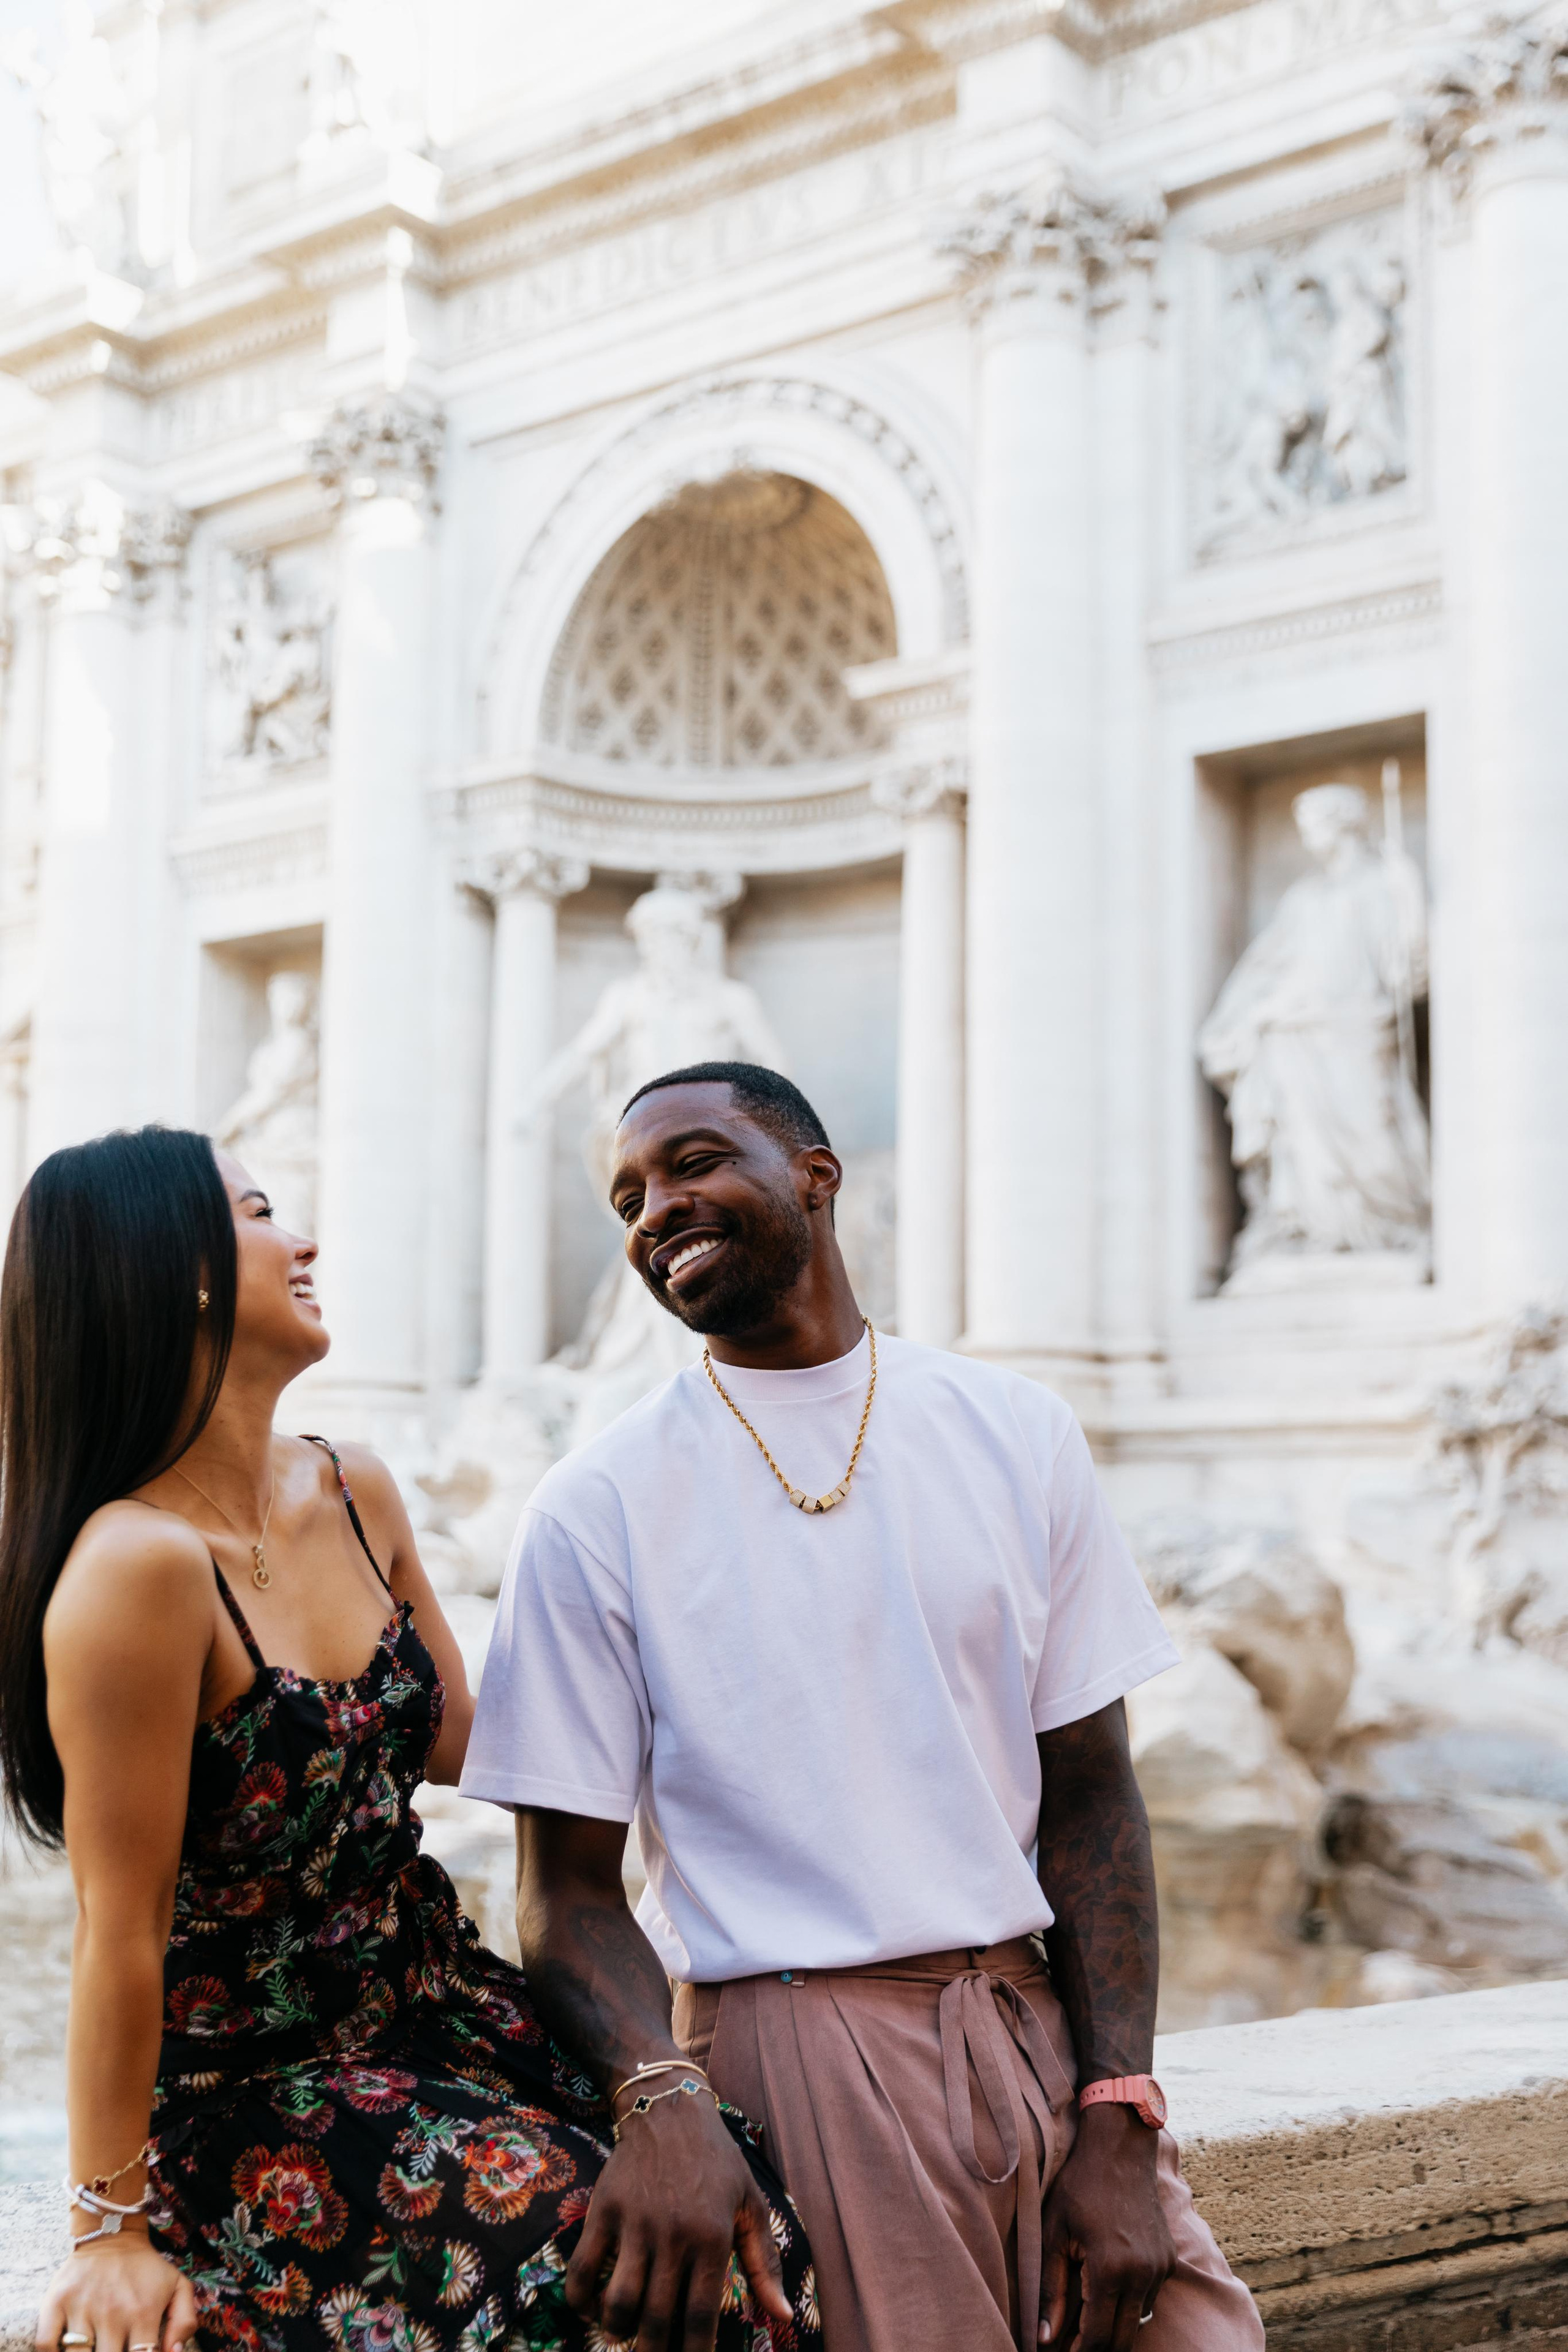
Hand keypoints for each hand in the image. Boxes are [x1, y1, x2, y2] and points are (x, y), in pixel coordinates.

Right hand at [36, 2230, 195, 2351]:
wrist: (112, 2233)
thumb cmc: (146, 2269)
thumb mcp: (178, 2286)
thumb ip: (184, 2322)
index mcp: (143, 2313)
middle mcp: (112, 2313)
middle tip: (112, 2351)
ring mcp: (82, 2308)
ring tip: (93, 2348)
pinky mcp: (56, 2302)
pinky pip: (45, 2344)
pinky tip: (64, 2350)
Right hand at [565, 2088, 791, 2351]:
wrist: (669, 2109)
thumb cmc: (717, 2160)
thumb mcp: (750, 2204)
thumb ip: (765, 2263)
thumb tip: (783, 2317)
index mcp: (712, 2238)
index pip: (700, 2318)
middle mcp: (673, 2235)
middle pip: (656, 2319)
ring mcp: (634, 2224)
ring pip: (619, 2301)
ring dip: (617, 2331)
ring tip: (623, 2335)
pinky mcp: (603, 2211)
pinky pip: (583, 2268)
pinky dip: (581, 2300)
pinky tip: (591, 2309)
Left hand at [1040, 2106, 1174, 2350]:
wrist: (1121, 2149)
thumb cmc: (1080, 2186)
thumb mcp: (1055, 2233)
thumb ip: (1050, 2289)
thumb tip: (1044, 2337)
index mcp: (1110, 2268)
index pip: (1097, 2336)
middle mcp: (1141, 2274)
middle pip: (1122, 2339)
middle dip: (1098, 2348)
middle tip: (1074, 2345)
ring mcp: (1160, 2268)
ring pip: (1137, 2321)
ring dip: (1115, 2327)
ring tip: (1086, 2317)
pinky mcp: (1169, 2260)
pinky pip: (1149, 2299)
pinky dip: (1130, 2305)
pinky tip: (1110, 2288)